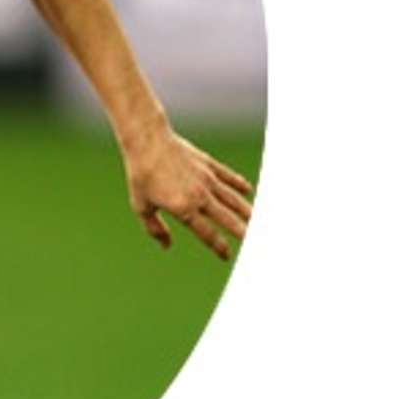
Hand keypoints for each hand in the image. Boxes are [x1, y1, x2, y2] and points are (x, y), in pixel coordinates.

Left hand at [123, 131, 253, 260]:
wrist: (147, 142)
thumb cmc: (141, 176)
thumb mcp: (141, 206)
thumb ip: (155, 228)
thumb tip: (166, 245)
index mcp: (183, 208)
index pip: (206, 233)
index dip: (218, 247)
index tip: (227, 257)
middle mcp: (199, 195)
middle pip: (227, 218)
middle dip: (242, 232)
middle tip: (257, 243)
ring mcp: (206, 178)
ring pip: (232, 198)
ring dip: (246, 211)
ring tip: (258, 221)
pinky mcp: (207, 164)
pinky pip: (227, 176)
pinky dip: (239, 184)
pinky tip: (248, 190)